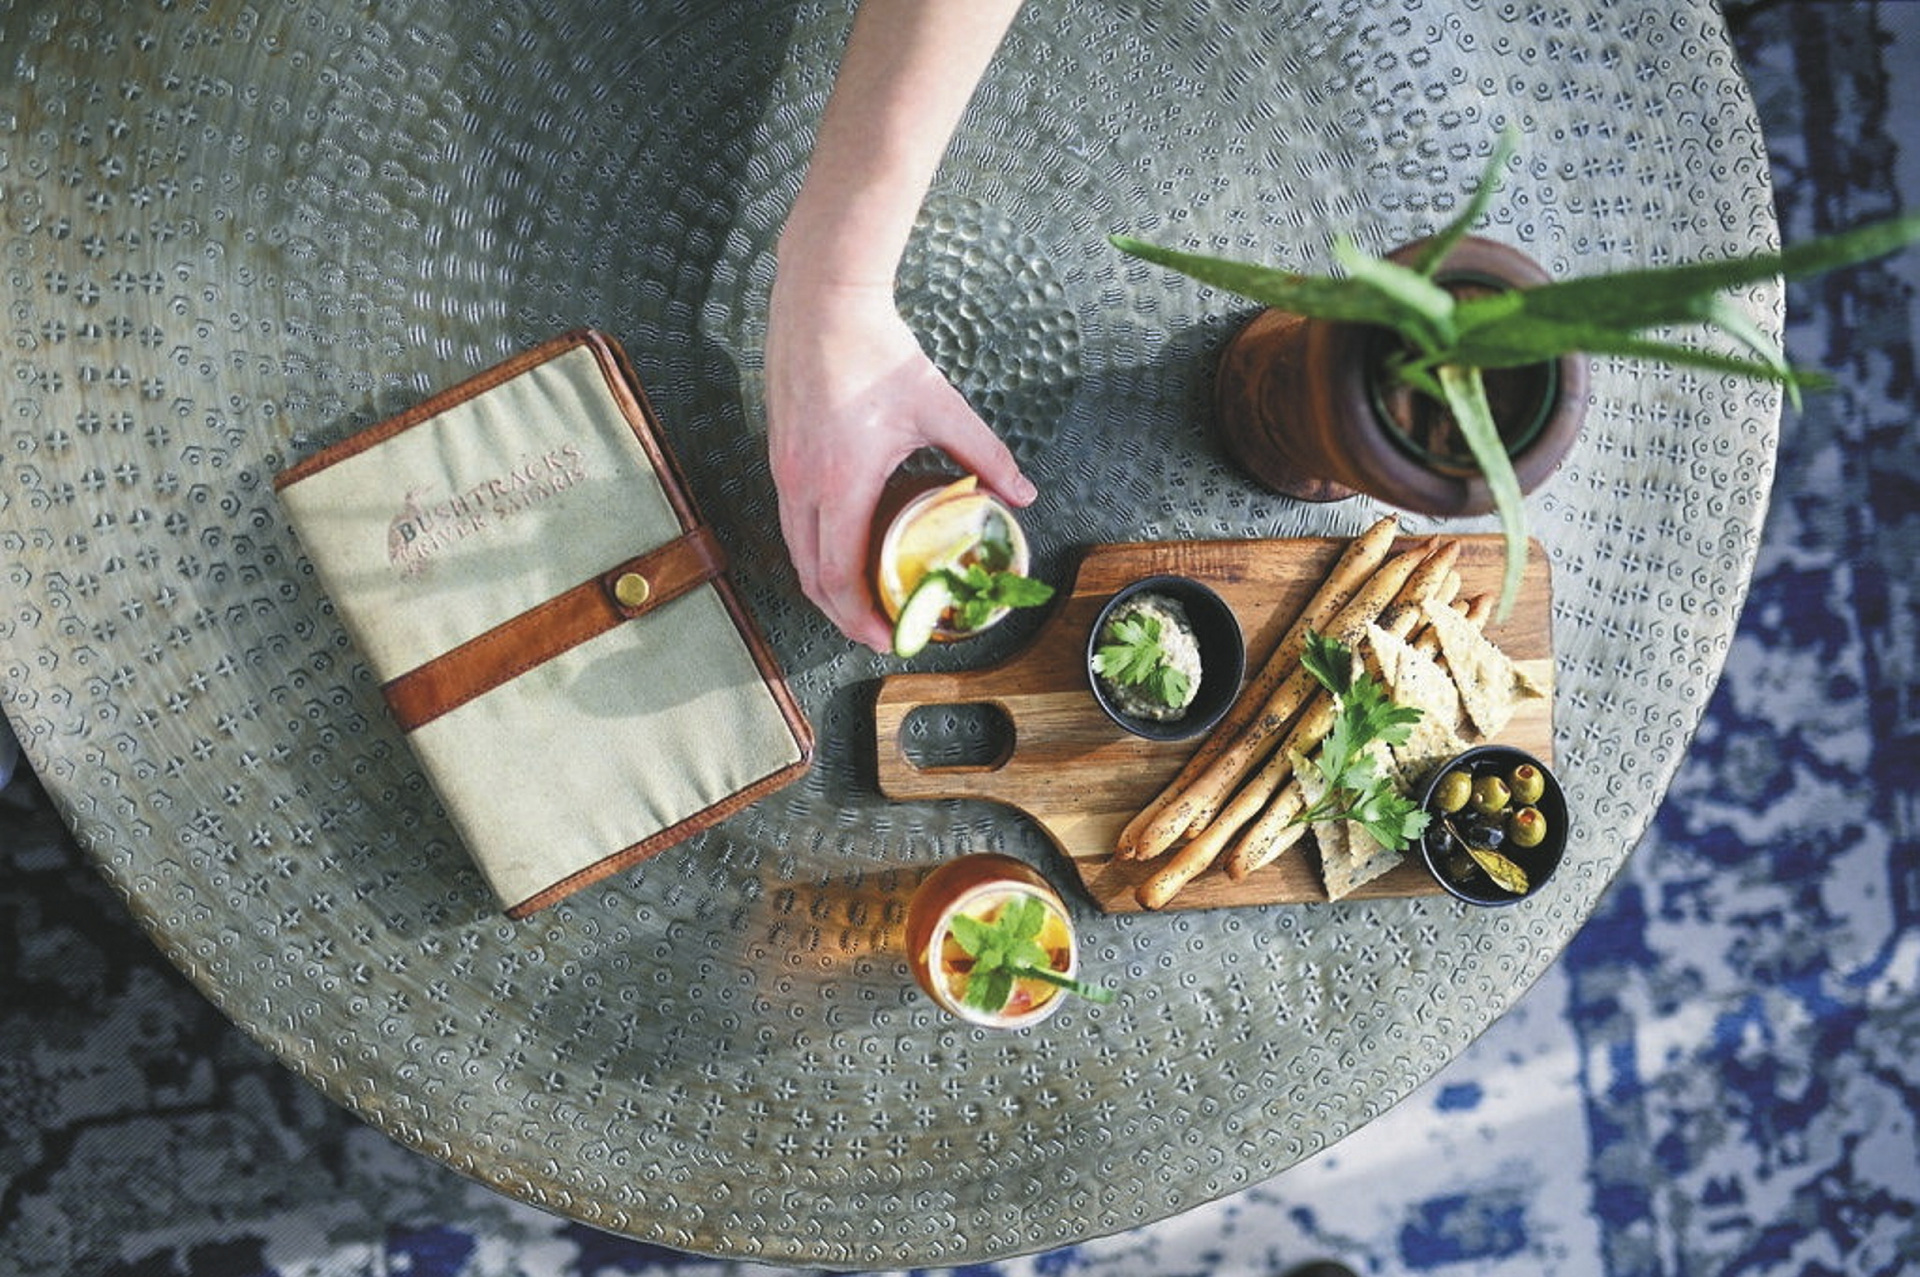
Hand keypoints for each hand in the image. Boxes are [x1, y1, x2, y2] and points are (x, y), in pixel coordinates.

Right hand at [766, 276, 1034, 650]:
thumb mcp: (941, 408)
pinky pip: (792, 522)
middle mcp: (802, 485)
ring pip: (796, 551)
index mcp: (841, 483)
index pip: (840, 576)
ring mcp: (783, 471)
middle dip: (843, 614)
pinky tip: (846, 549)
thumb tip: (1022, 494)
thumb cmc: (877, 353)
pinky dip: (815, 549)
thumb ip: (986, 456)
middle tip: (880, 631)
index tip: (888, 637)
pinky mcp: (778, 456)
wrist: (823, 302)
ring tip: (863, 600)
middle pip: (811, 577)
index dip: (861, 618)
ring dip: (826, 585)